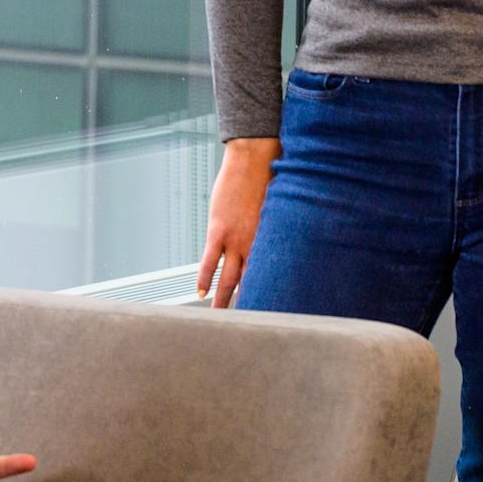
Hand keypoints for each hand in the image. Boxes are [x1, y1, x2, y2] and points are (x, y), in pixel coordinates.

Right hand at [198, 137, 279, 308]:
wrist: (254, 159)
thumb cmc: (270, 178)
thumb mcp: (280, 207)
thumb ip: (277, 226)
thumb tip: (282, 236)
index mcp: (272, 239)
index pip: (271, 274)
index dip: (269, 292)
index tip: (272, 310)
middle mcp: (256, 244)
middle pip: (251, 281)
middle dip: (248, 302)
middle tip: (247, 322)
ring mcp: (236, 239)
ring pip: (229, 277)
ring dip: (223, 298)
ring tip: (220, 317)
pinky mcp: (219, 231)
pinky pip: (210, 261)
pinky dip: (205, 278)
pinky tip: (201, 292)